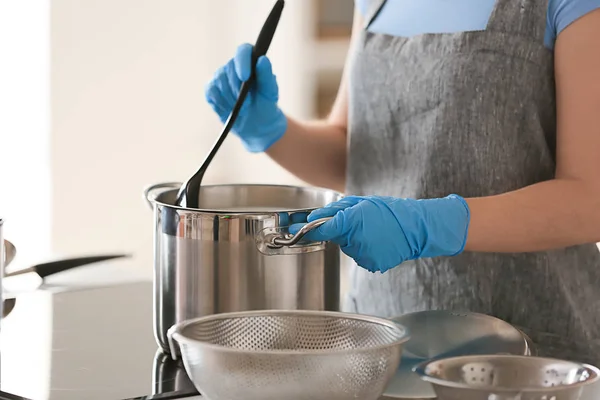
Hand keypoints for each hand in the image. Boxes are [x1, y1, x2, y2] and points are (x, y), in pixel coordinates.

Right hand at [204, 43, 287, 152]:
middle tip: (247, 104)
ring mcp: (221, 76)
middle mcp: (234, 65)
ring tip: (242, 110)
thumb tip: (262, 59)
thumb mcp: (270, 92)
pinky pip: (211, 92)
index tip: (245, 77)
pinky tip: (230, 110)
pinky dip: (221, 103)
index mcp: (250, 61)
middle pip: (229, 68)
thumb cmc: (265, 104)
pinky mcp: (212, 89)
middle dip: (237, 89)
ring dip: (230, 98)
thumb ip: (267, 75)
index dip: (242, 62)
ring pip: (219, 81)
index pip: (243, 51)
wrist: (257, 124)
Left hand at [289, 195, 470, 272]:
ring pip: (348, 247)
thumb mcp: (362, 202)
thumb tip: (314, 218)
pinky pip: (359, 255)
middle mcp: (354, 241)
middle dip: (342, 230)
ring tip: (374, 231)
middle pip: (336, 238)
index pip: (321, 229)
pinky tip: (378, 242)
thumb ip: (336, 210)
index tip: (295, 229)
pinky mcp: (370, 264)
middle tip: (362, 222)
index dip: (307, 229)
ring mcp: (362, 255)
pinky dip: (364, 249)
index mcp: (351, 222)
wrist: (417, 228)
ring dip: (354, 240)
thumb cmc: (391, 211)